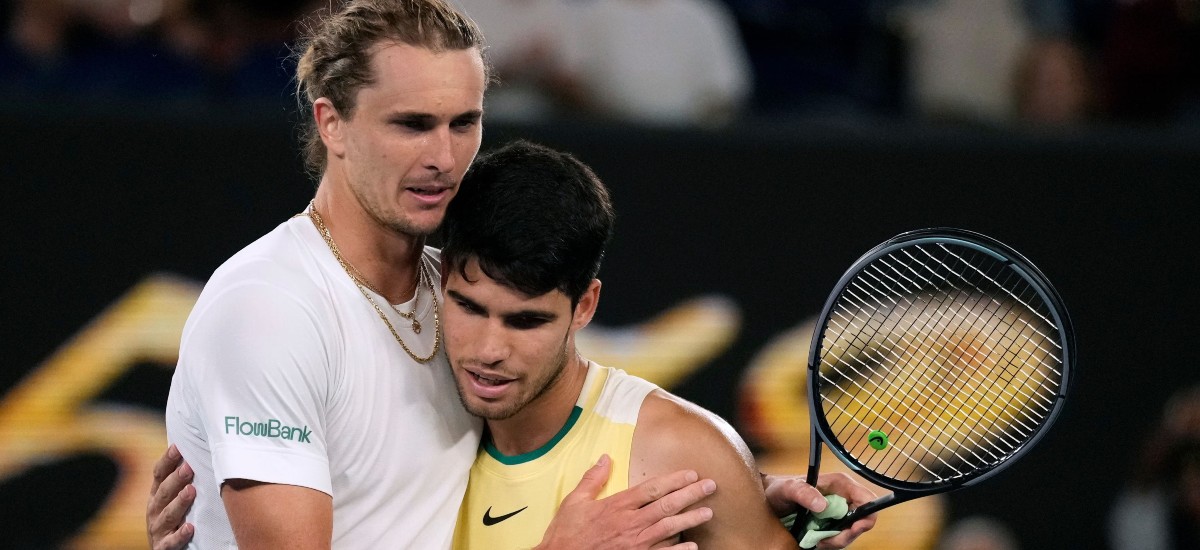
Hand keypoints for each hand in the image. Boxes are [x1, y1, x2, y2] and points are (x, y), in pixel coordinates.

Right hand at [147, 444, 194, 549]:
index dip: (167, 461)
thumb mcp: (175, 497)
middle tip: (189, 467)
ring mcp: (157, 529)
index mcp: (157, 495)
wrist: (166, 548)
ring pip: (167, 515)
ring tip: (191, 491)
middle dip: (175, 479)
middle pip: (163, 492)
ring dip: (178, 503)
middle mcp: (154, 510)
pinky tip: (190, 528)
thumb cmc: (177, 517)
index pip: (159, 475)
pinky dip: (179, 535)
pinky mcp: (162, 547)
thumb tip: (199, 451)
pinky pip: (170, 542)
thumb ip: (183, 480)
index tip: (177, 447)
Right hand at [536, 454, 716, 549]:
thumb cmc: (566, 534)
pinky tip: (693, 546)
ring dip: (691, 519)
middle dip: (691, 494)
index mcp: (617, 506)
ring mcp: (635, 544)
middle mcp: (630, 523)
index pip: (652, 488)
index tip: (691, 473)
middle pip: (667, 505)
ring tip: (708, 512)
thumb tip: (604, 458)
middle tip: (711, 486)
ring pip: (669, 529)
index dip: (674, 480)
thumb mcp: (575, 502)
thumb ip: (592, 479)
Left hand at [761, 471, 876, 549]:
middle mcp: (844, 497)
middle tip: (827, 540)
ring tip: (818, 540)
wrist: (771, 499)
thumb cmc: (780, 488)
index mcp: (840, 484)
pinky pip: (841, 538)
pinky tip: (817, 540)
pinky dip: (831, 543)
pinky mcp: (833, 524)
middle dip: (848, 534)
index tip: (852, 529)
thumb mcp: (787, 488)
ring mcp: (839, 512)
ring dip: (837, 541)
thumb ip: (803, 492)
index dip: (867, 516)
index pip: (868, 499)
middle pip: (863, 521)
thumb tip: (822, 505)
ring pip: (852, 533)